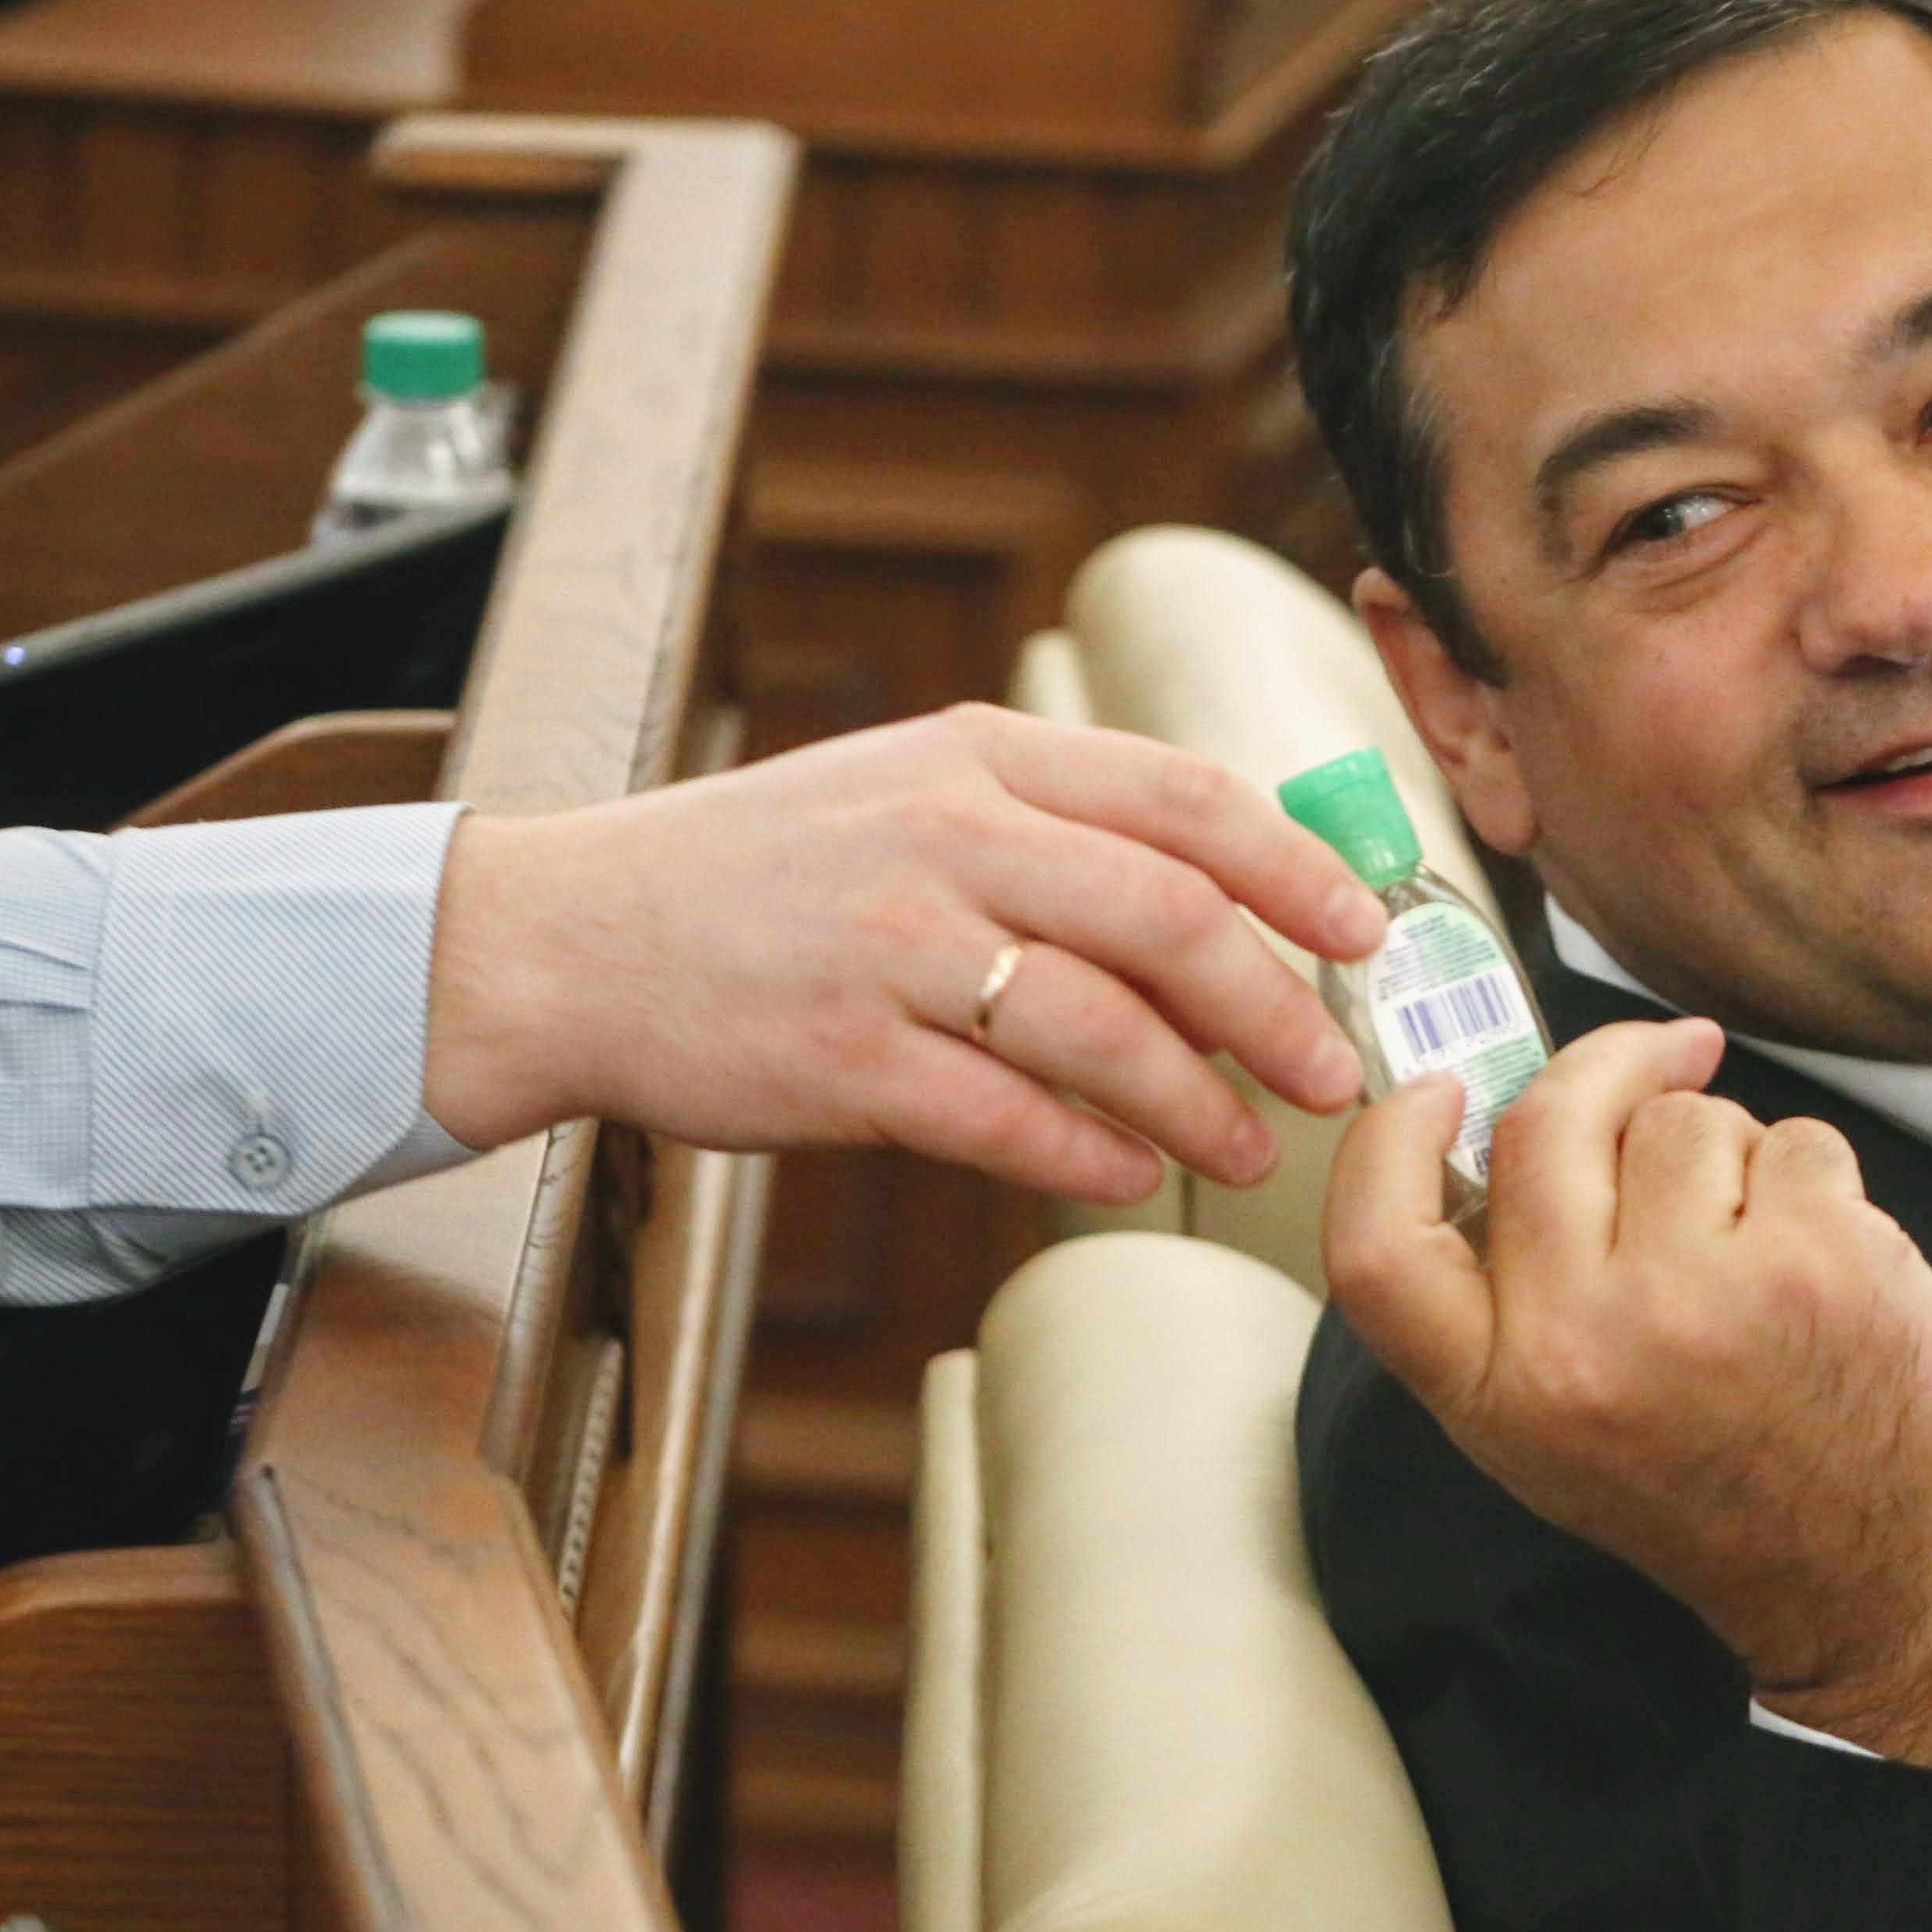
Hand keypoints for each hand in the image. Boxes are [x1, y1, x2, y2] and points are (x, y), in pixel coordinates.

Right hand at [421, 703, 1385, 1200]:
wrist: (567, 940)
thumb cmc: (757, 876)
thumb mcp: (905, 788)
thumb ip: (1050, 820)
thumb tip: (1217, 890)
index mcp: (976, 755)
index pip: (1185, 797)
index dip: (1297, 870)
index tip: (1364, 932)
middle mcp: (944, 836)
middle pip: (1170, 916)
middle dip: (1277, 1006)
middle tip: (1332, 1071)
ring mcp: (890, 949)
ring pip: (1102, 1027)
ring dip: (1200, 1100)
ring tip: (1248, 1148)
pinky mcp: (841, 1059)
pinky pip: (1005, 1117)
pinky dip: (1088, 1155)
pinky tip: (1131, 1176)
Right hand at [1323, 1015, 1931, 1798]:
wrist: (1896, 1597)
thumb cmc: (1739, 1503)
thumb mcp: (1568, 1438)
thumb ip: (1520, 1301)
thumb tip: (1513, 1126)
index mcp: (1501, 1399)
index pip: (1378, 1245)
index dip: (1386, 1142)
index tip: (1435, 1090)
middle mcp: (1584, 1346)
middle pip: (1545, 1123)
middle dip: (1609, 1064)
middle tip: (1665, 1054)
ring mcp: (1703, 1297)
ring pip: (1684, 1120)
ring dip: (1733, 1150)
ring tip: (1765, 1250)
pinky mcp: (1821, 1263)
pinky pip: (1797, 1142)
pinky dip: (1820, 1184)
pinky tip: (1833, 1269)